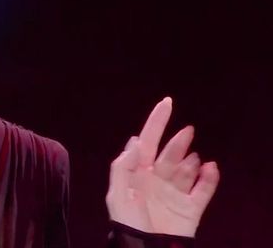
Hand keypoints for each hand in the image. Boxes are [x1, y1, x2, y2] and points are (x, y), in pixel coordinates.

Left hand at [106, 97, 219, 236]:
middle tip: (187, 132)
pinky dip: (210, 177)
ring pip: (187, 169)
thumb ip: (123, 166)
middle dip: (177, 141)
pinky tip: (210, 168)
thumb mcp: (117, 195)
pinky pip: (204, 189)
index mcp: (137, 173)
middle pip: (169, 153)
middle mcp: (156, 180)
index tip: (167, 102)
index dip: (156, 122)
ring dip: (191, 161)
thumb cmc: (128, 224)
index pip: (147, 142)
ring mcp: (175, 193)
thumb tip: (135, 141)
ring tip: (193, 159)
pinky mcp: (191, 208)